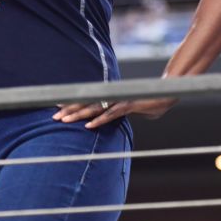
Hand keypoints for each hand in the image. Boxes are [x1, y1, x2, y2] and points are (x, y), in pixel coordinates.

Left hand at [52, 97, 177, 128]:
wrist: (167, 94)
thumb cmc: (151, 102)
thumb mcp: (134, 110)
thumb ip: (123, 112)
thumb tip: (116, 117)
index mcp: (110, 98)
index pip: (88, 101)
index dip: (72, 105)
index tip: (57, 108)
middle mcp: (112, 97)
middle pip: (86, 103)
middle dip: (69, 110)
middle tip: (53, 116)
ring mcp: (119, 101)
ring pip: (94, 108)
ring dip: (78, 115)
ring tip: (64, 120)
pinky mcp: (128, 106)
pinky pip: (111, 114)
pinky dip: (99, 120)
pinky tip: (88, 126)